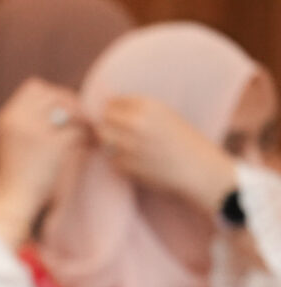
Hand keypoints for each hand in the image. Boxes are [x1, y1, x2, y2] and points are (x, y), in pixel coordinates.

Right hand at [0, 79, 92, 246]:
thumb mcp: (13, 141)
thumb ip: (30, 120)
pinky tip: (90, 147)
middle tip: (84, 121)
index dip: (53, 94)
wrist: (10, 203)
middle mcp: (16, 120)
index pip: (34, 87)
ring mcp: (32, 132)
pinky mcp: (50, 146)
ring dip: (82, 119)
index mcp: (6, 117)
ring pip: (68, 109)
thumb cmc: (16, 176)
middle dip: (72, 105)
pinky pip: (77, 131)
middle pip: (52, 94)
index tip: (64, 111)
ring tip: (89, 133)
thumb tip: (64, 104)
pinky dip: (87, 137)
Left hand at [97, 95, 237, 211]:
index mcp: (148, 106)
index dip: (112, 110)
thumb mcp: (166, 115)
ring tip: (132, 148)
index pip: (112, 102)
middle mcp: (136, 123)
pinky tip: (140, 163)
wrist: (200, 169)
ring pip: (104, 141)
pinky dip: (121, 163)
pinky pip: (113, 161)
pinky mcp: (126, 165)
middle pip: (103, 120)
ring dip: (112, 144)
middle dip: (107, 126)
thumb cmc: (185, 141)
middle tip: (120, 134)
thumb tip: (109, 107)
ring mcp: (129, 145)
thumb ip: (140, 111)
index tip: (117, 116)